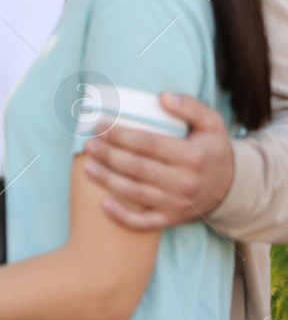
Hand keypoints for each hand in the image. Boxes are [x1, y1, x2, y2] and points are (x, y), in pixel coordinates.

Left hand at [81, 93, 233, 229]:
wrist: (232, 187)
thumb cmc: (212, 150)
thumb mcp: (212, 123)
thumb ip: (190, 106)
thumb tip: (163, 97)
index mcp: (192, 156)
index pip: (147, 143)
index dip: (120, 134)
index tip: (100, 125)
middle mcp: (184, 182)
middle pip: (136, 167)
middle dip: (108, 155)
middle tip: (89, 144)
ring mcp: (177, 204)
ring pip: (135, 193)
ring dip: (107, 180)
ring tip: (87, 166)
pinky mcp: (172, 219)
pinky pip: (144, 223)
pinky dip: (122, 216)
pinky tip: (103, 204)